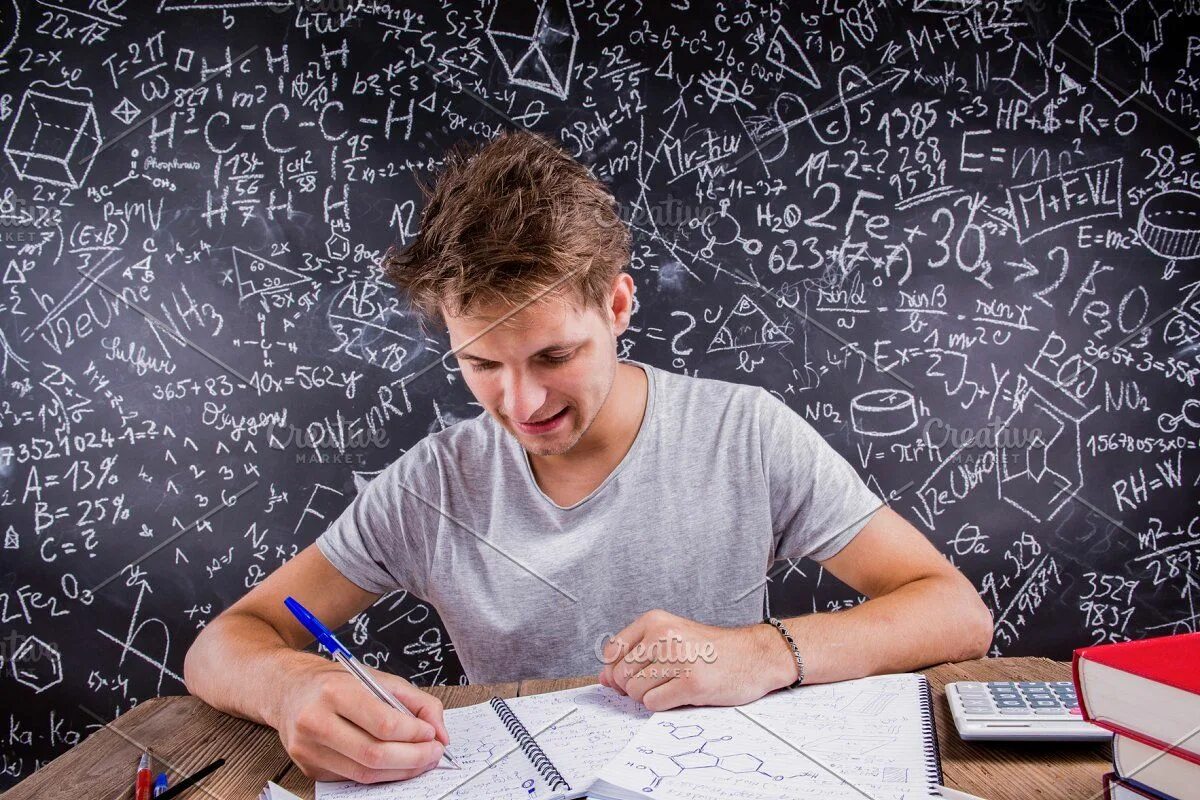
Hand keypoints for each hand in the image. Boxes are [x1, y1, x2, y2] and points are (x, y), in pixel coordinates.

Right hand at [272, 661, 449, 782]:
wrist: (288, 690)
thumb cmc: (335, 682)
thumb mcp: (378, 678)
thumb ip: (417, 702)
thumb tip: (441, 733)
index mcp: (335, 691)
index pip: (384, 724)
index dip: (415, 734)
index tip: (432, 735)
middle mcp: (316, 720)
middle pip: (374, 754)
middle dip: (413, 758)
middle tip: (433, 754)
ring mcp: (308, 748)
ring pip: (364, 773)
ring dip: (400, 771)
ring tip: (420, 760)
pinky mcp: (308, 767)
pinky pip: (352, 778)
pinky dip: (379, 774)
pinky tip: (393, 763)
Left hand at [597, 609, 798, 709]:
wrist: (754, 655)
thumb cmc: (711, 649)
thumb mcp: (671, 637)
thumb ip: (635, 654)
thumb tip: (604, 679)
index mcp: (655, 620)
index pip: (612, 652)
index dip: (616, 671)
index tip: (633, 675)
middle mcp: (663, 635)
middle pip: (622, 675)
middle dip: (635, 686)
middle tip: (661, 681)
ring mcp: (678, 659)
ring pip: (636, 691)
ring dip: (651, 696)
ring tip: (674, 685)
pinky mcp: (691, 683)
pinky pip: (654, 704)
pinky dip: (664, 704)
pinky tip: (682, 693)